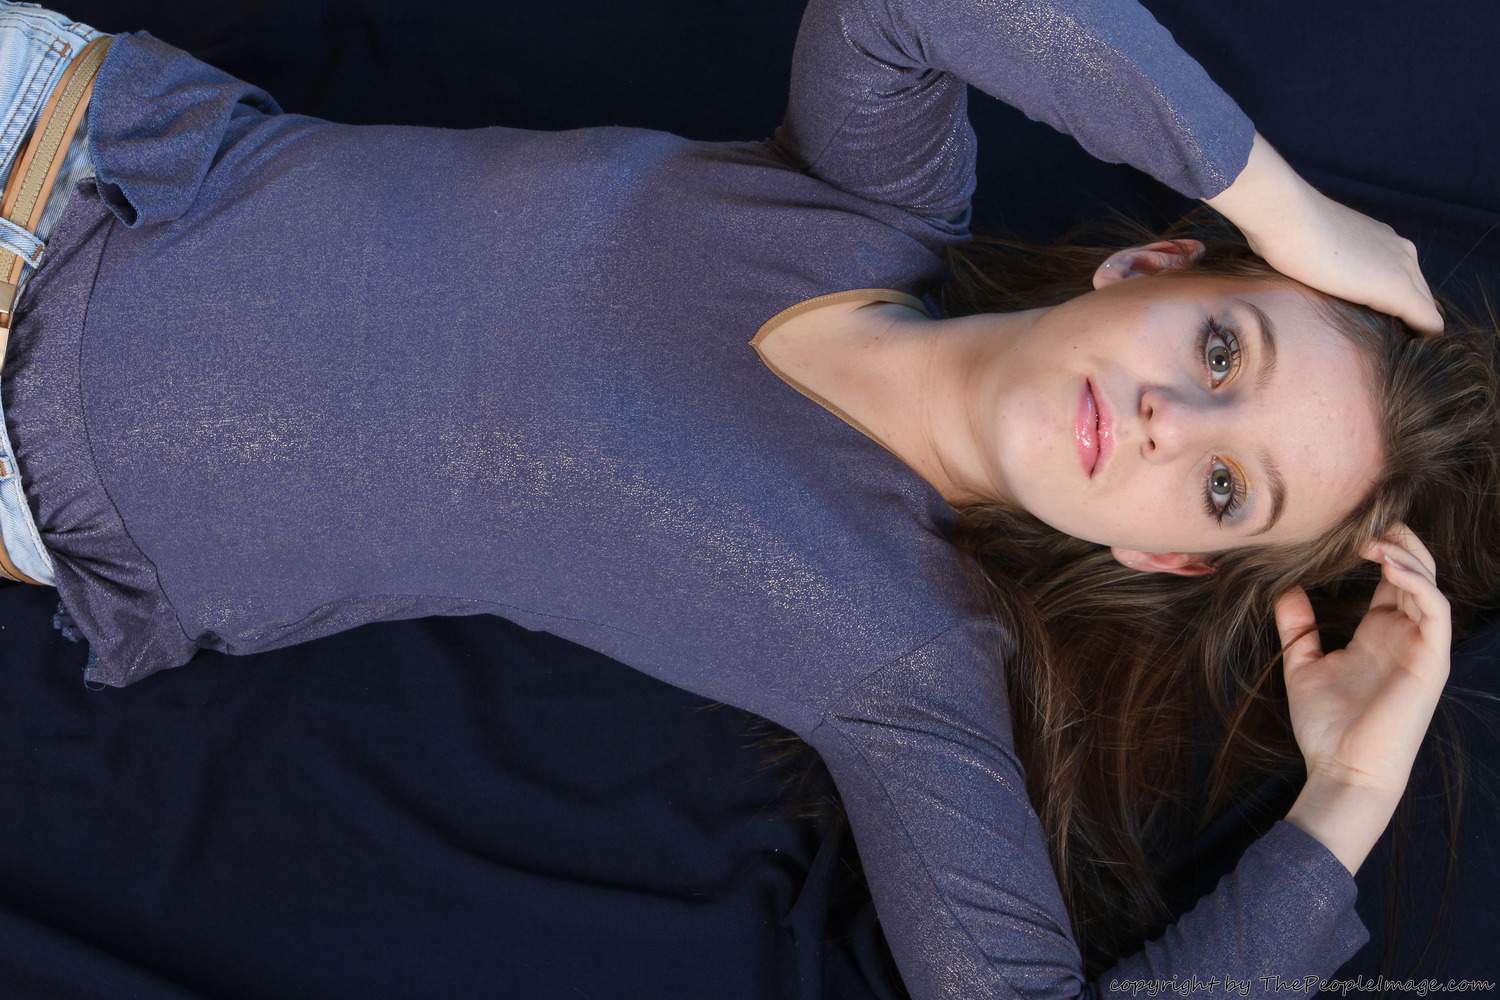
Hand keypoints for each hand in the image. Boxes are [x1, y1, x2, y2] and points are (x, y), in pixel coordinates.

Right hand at [1205, 134, 1442, 335]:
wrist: (1286, 218)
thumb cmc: (1284, 231)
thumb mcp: (1306, 249)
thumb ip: (1317, 263)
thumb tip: (1299, 280)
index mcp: (1380, 239)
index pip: (1400, 277)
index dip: (1391, 304)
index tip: (1372, 325)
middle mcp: (1400, 250)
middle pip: (1419, 293)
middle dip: (1407, 319)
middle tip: (1387, 347)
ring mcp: (1403, 267)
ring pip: (1425, 307)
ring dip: (1413, 329)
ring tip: (1396, 353)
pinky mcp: (1399, 289)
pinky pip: (1427, 320)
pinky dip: (1423, 338)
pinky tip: (1409, 355)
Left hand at [1275, 523, 1450, 800]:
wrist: (1341, 769)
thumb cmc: (1325, 725)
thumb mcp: (1302, 664)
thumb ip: (1298, 626)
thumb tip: (1284, 587)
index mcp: (1379, 633)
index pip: (1388, 577)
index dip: (1374, 547)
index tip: (1342, 524)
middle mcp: (1404, 634)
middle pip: (1414, 570)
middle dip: (1395, 539)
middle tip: (1363, 518)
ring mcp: (1421, 646)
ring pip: (1429, 582)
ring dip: (1406, 554)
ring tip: (1374, 538)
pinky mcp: (1431, 661)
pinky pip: (1435, 610)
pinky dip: (1416, 582)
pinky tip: (1389, 566)